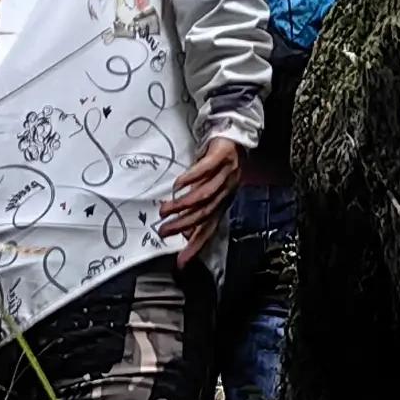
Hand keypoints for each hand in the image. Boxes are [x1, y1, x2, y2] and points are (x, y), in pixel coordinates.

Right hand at [159, 135, 247, 263]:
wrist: (235, 138)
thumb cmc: (219, 168)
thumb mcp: (210, 191)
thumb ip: (199, 211)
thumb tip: (185, 233)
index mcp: (223, 203)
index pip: (209, 229)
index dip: (196, 246)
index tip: (181, 261)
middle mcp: (226, 192)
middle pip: (204, 214)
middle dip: (183, 225)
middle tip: (164, 231)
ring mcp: (225, 175)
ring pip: (203, 195)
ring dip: (183, 205)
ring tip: (165, 210)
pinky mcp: (221, 158)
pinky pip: (205, 170)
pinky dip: (191, 178)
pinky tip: (177, 185)